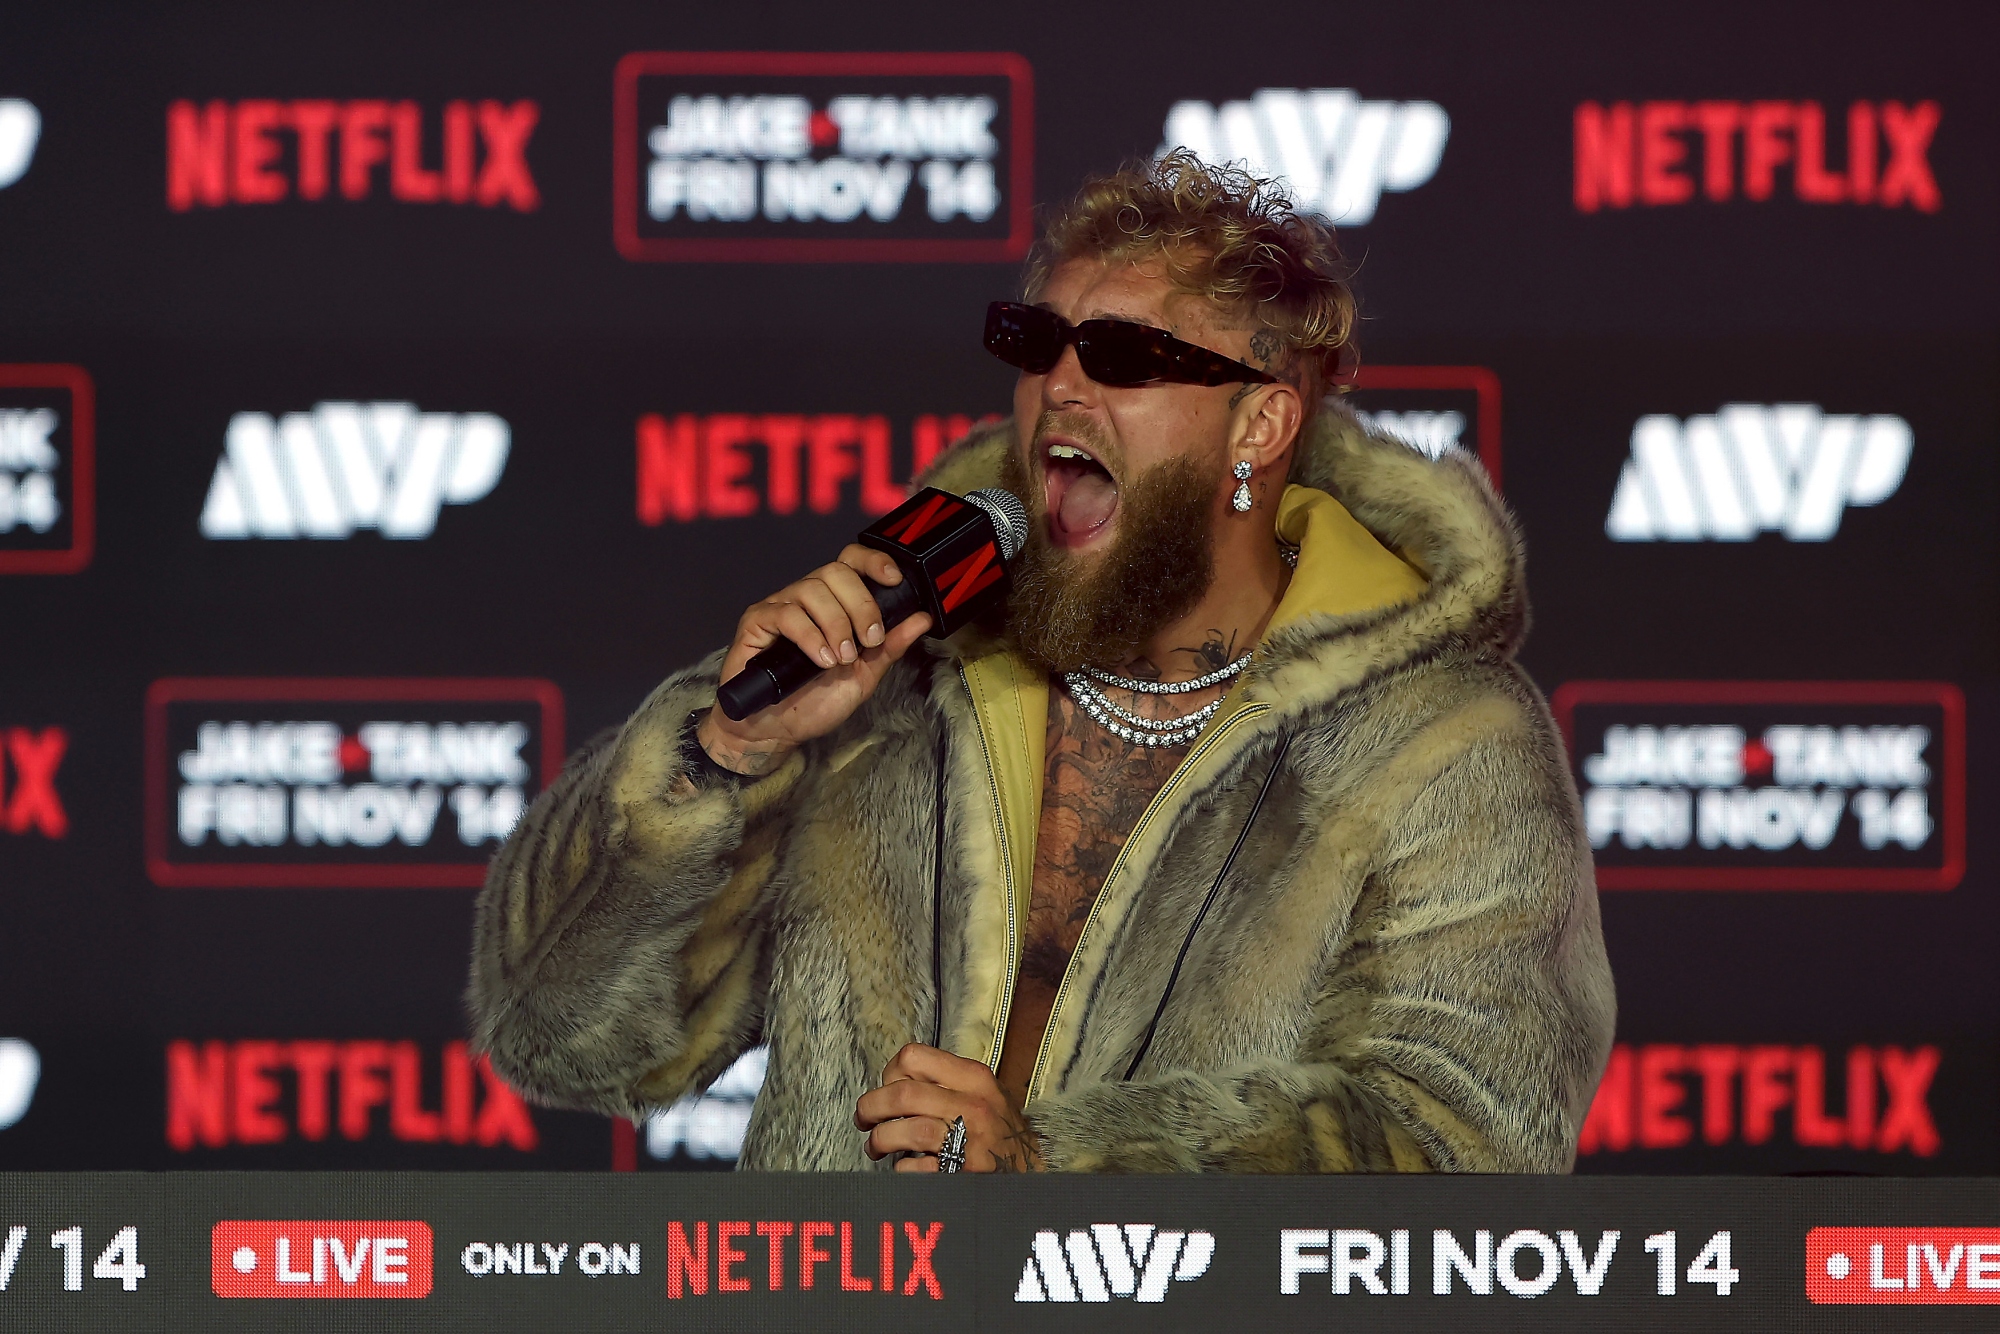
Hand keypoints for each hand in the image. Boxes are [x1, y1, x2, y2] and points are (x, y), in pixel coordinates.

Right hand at [699, 544, 932, 775]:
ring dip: (836, 625)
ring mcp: (780, 606)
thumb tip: (923, 618)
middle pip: (836, 572)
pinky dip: (810, 637)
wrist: (778, 730)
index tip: (894, 581)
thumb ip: (891, 645)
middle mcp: (807, 597)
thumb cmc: (815, 700)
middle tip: (868, 641)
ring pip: (813, 589)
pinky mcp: (757, 621)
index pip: (852, 562)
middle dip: (861, 606)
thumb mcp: (865, 674)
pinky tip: (821, 660)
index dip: (874, 562)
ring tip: (841, 659)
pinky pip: (786, 614)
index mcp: (834, 602)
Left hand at [855, 1044, 1044, 1172]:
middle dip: (871, 1107)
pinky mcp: (965, 1174)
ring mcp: (971, 1141)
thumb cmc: (1000, 1131)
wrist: (1035, 1172)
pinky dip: (901, 1169)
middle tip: (864, 1119)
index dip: (889, 1072)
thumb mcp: (983, 1093)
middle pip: (902, 1094)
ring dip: (879, 1140)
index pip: (913, 1056)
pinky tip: (904, 1168)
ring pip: (906, 1131)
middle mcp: (973, 1105)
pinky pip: (914, 1169)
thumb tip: (892, 1082)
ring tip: (876, 1147)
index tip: (885, 1088)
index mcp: (974, 1077)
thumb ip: (945, 1081)